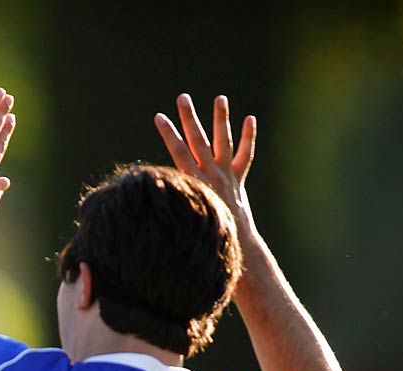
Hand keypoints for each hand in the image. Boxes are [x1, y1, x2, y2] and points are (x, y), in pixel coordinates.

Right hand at [155, 94, 255, 232]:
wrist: (232, 240)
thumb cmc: (201, 231)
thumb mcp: (182, 213)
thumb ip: (172, 197)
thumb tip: (152, 192)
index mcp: (193, 181)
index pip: (177, 151)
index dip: (168, 133)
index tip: (159, 116)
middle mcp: (210, 173)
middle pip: (197, 140)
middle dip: (188, 118)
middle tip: (183, 98)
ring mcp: (226, 174)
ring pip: (223, 141)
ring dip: (221, 118)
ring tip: (220, 98)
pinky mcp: (238, 177)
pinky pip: (245, 154)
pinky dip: (248, 137)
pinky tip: (249, 118)